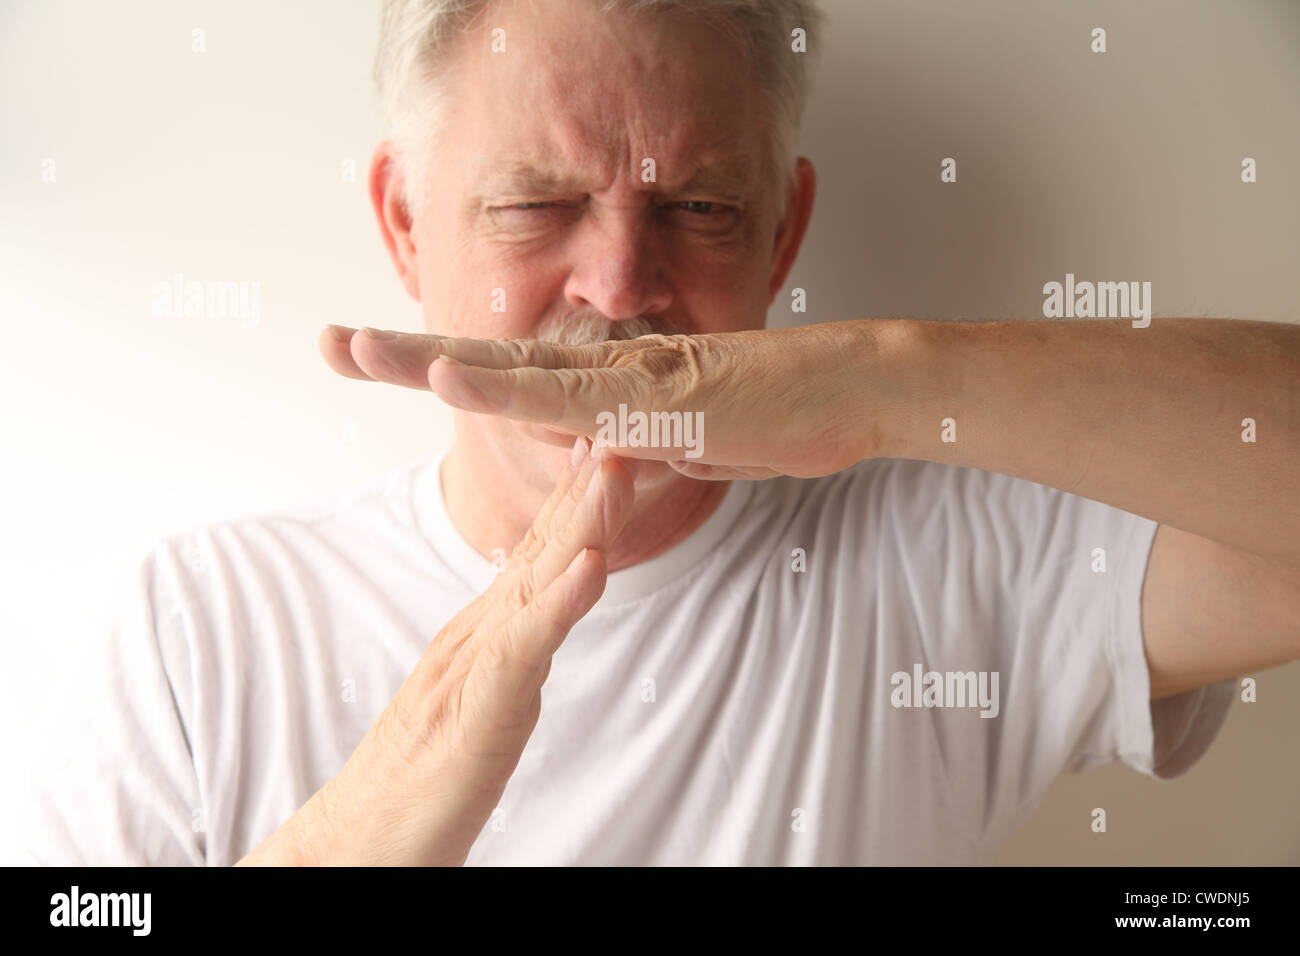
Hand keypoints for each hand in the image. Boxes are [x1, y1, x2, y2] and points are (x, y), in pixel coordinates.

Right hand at [237, 436, 633, 865]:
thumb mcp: (478, 695)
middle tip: (621, 424)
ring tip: (614, 469)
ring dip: (582, 522)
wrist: (363, 842)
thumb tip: (535, 607)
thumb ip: (506, 648)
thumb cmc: (422, 776)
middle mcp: (481, 634)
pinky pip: (524, 650)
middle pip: (542, 547)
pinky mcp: (480, 710)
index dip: (577, 497)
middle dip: (587, 486)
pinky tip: (590, 567)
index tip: (609, 443)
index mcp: (486, 630)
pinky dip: (559, 604)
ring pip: (537, 581)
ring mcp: (477, 666)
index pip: (539, 551)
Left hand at [320, 321, 895, 479]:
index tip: (375, 359)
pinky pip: (569, 395)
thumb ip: (635, 446)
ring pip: (514, 368)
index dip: (440, 364)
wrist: (847, 394)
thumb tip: (602, 456)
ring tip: (361, 350)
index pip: (507, 373)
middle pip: (489, 359)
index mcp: (604, 386)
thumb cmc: (772, 415)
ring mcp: (627, 380)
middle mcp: (604, 373)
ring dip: (432, 359)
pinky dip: (507, 385)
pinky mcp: (656, 399)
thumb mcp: (684, 441)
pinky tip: (454, 373)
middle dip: (405, 353)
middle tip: (330, 343)